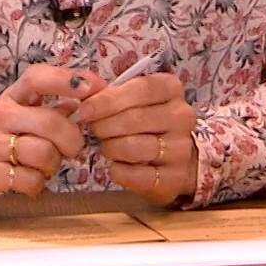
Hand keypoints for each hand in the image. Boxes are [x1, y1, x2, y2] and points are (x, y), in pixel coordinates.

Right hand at [0, 64, 105, 218]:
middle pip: (50, 122)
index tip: (94, 88)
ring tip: (43, 169)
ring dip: (52, 166)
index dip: (68, 79)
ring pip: (43, 153)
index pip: (37, 77)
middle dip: (71, 140)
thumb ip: (49, 110)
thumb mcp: (17, 121)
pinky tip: (28, 183)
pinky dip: (37, 185)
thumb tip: (84, 96)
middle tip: (71, 151)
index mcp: (10, 100)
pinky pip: (29, 179)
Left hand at [73, 69, 198, 205]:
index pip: (141, 89)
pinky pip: (136, 175)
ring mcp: (181, 148)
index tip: (85, 110)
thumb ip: (109, 93)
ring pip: (133, 147)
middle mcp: (181, 116)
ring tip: (108, 147)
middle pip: (133, 119)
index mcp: (171, 89)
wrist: (176, 157)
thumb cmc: (147, 121)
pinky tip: (117, 166)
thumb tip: (83, 90)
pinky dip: (119, 171)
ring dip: (110, 148)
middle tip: (94, 130)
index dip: (108, 100)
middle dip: (104, 126)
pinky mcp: (174, 177)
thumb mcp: (132, 99)